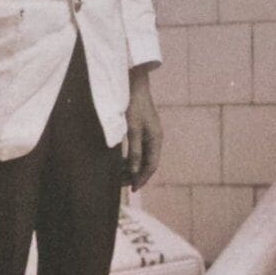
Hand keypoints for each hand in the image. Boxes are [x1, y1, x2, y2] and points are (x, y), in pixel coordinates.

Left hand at [120, 71, 160, 186]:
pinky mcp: (142, 130)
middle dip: (136, 175)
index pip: (151, 165)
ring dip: (132, 167)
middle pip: (147, 163)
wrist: (134, 84)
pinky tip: (121, 162)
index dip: (142, 178)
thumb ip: (134, 151)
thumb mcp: (132, 129)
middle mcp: (155, 138)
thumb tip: (134, 171)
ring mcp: (149, 134)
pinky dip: (131, 158)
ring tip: (119, 176)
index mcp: (156, 139)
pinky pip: (138, 149)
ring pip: (142, 157)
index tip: (133, 190)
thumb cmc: (133, 105)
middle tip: (122, 185)